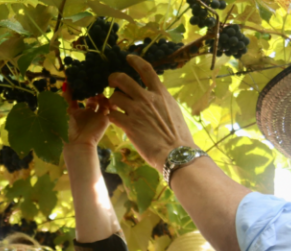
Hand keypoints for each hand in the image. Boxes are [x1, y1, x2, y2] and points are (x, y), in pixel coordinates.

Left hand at [63, 86, 110, 150]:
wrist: (81, 143)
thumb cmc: (71, 129)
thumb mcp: (67, 110)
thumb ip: (67, 97)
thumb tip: (65, 82)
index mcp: (76, 113)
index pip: (78, 100)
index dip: (80, 91)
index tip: (82, 82)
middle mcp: (87, 114)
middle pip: (92, 100)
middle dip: (92, 92)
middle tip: (93, 85)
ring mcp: (97, 117)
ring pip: (102, 103)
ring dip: (101, 96)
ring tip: (99, 91)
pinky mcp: (106, 119)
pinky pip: (110, 109)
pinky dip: (110, 102)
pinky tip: (108, 96)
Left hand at [107, 55, 195, 171]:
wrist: (176, 153)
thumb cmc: (179, 135)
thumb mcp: (174, 110)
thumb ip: (162, 100)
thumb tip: (158, 96)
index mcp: (160, 93)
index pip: (146, 69)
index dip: (135, 60)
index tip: (128, 58)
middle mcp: (147, 98)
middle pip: (123, 79)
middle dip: (114, 78)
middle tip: (111, 82)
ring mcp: (136, 111)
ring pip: (114, 97)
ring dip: (112, 102)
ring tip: (114, 107)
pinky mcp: (128, 125)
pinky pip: (112, 115)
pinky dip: (111, 117)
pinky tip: (114, 120)